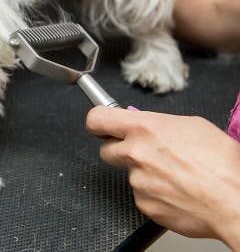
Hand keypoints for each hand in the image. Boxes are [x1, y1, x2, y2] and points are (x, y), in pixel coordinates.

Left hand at [87, 107, 239, 246]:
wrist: (235, 202)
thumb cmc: (222, 164)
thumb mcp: (191, 126)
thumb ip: (157, 124)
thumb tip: (143, 124)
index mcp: (144, 128)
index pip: (97, 119)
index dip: (97, 122)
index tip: (99, 125)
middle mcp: (135, 153)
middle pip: (106, 150)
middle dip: (120, 150)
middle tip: (143, 153)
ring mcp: (137, 180)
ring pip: (129, 174)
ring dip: (145, 174)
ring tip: (175, 176)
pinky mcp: (144, 204)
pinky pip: (142, 195)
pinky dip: (155, 194)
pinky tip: (176, 192)